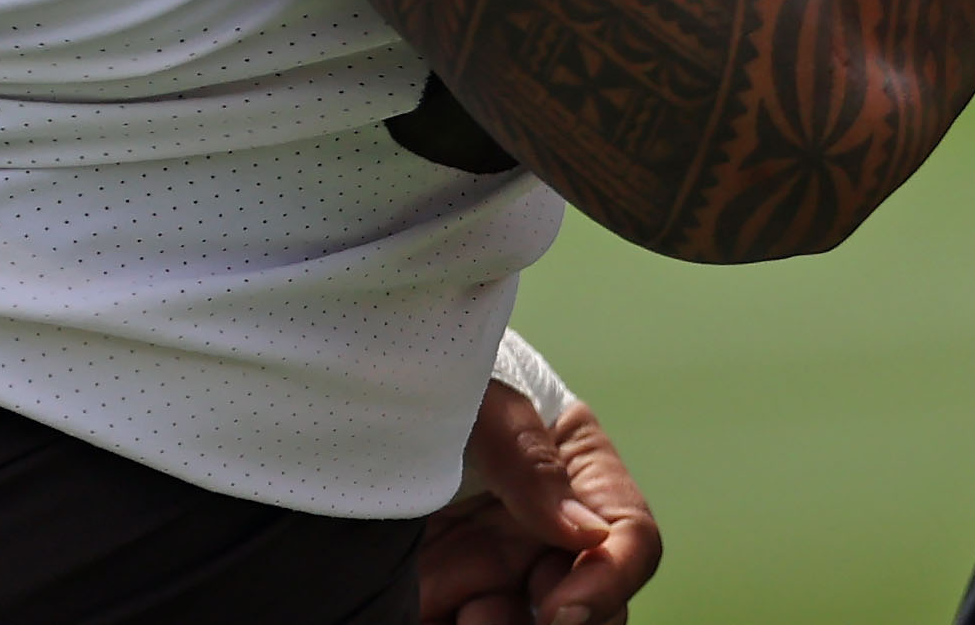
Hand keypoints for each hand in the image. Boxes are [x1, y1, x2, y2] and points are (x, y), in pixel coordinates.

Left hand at [419, 380, 659, 624]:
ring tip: (457, 613)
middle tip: (488, 615)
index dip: (609, 580)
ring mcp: (494, 572)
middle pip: (590, 607)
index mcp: (578, 478)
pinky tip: (423, 607)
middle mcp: (545, 536)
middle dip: (557, 624)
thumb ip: (532, 462)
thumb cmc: (428, 374)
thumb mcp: (482, 404)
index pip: (628, 539)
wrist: (346, 394)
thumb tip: (590, 535)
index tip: (559, 607)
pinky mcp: (443, 598)